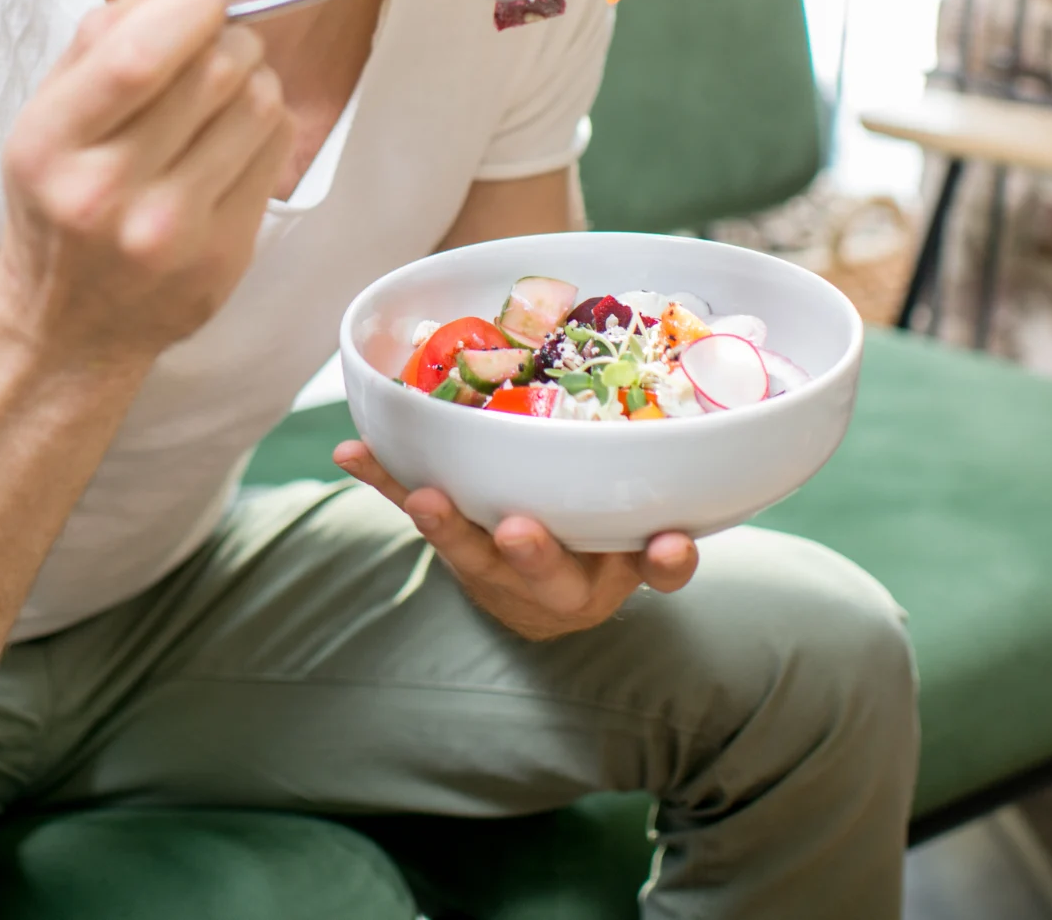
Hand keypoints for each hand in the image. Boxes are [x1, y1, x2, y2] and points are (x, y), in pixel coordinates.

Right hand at [0, 0, 294, 370]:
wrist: (68, 326)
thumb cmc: (58, 203)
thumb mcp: (47, 118)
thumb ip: (98, 42)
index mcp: (50, 146)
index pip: (137, 57)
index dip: (189, 5)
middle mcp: (108, 193)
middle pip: (213, 72)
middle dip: (228, 33)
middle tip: (217, 36)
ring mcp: (172, 232)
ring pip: (257, 105)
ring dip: (253, 74)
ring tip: (224, 88)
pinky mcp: (223, 256)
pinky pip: (276, 150)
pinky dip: (266, 121)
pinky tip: (234, 134)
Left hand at [335, 439, 698, 640]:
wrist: (536, 601)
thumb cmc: (598, 548)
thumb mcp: (636, 538)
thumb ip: (662, 516)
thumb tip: (700, 461)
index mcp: (616, 572)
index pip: (653, 571)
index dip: (663, 561)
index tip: (668, 543)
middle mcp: (558, 581)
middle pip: (549, 575)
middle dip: (535, 554)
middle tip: (519, 530)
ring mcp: (498, 568)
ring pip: (473, 554)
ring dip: (446, 526)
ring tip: (424, 499)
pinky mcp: (452, 546)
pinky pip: (413, 507)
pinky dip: (383, 478)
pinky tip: (351, 451)